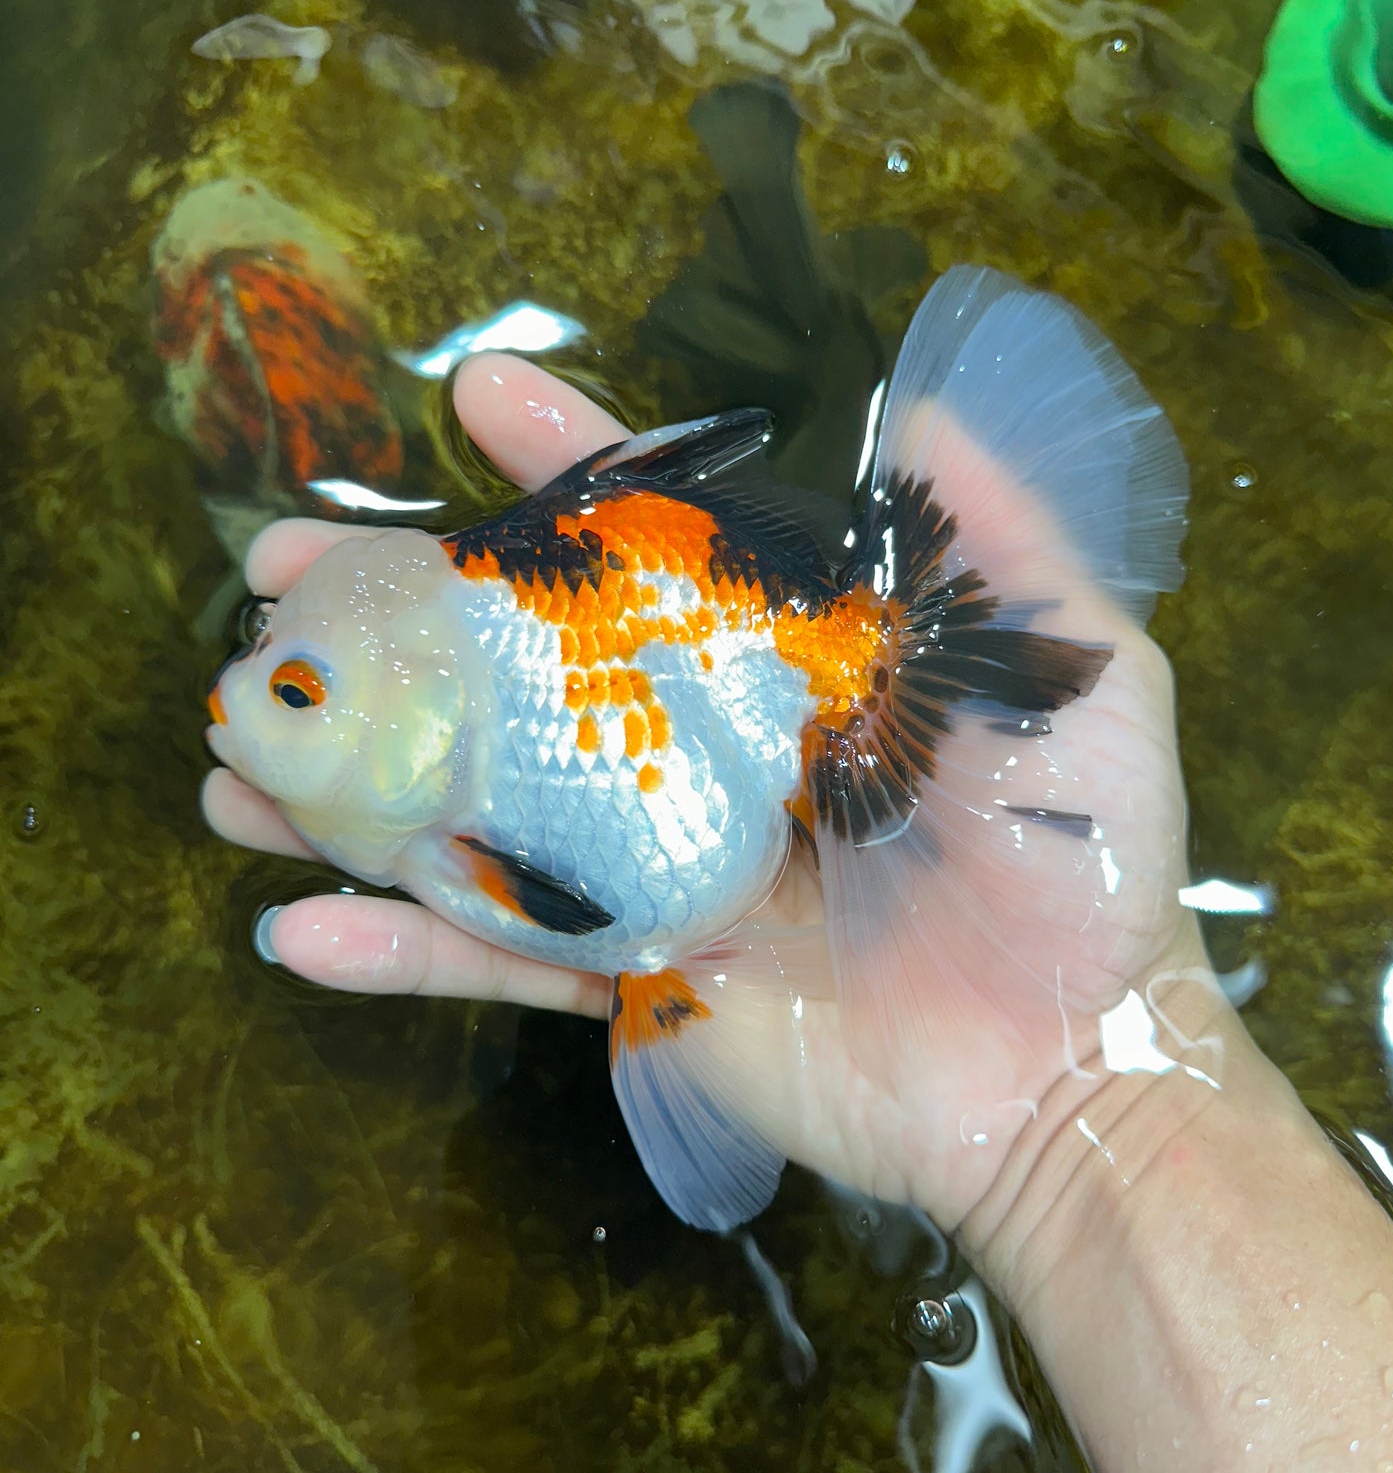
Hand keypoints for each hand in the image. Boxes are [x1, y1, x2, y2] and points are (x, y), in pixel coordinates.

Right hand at [205, 355, 1206, 1264]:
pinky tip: (294, 932)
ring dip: (347, 781)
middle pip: (522, 664)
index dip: (566, 471)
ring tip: (234, 746)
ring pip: (475, 808)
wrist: (1076, 1072)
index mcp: (785, 670)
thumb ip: (992, 538)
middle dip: (392, 611)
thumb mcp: (1074, 668)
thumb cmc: (1079, 865)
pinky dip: (397, 952)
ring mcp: (658, 870)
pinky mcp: (641, 984)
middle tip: (272, 571)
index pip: (655, 548)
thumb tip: (919, 400)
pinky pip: (499, 962)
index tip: (474, 400)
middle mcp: (701, 753)